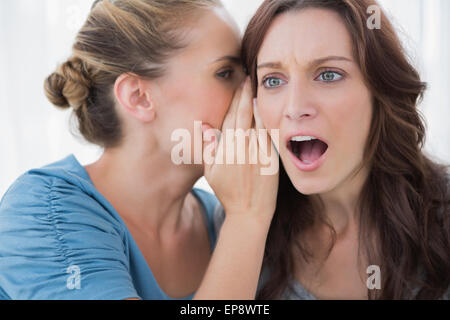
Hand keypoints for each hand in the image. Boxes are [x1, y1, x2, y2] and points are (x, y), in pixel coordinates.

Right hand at [201, 77, 278, 225]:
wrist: (250, 212)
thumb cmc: (228, 193)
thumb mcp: (211, 173)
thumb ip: (209, 149)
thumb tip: (207, 128)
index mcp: (227, 148)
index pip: (231, 116)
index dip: (235, 99)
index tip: (238, 85)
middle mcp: (243, 146)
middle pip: (245, 114)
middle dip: (246, 94)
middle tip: (248, 79)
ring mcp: (259, 151)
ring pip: (259, 121)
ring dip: (257, 103)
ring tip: (257, 89)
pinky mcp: (272, 157)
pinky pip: (269, 134)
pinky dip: (267, 120)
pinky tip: (266, 111)